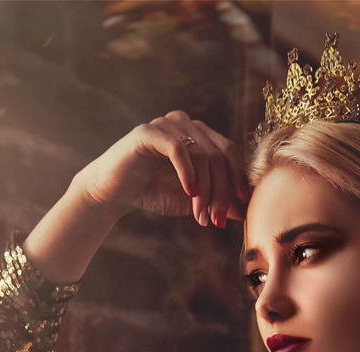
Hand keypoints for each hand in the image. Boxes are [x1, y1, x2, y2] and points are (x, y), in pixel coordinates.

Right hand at [74, 111, 248, 227]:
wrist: (114, 192)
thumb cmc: (152, 193)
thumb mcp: (191, 200)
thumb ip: (216, 201)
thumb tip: (246, 212)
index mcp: (199, 135)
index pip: (229, 152)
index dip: (238, 179)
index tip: (241, 207)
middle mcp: (186, 124)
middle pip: (219, 155)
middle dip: (221, 191)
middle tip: (218, 220)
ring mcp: (167, 124)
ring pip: (202, 154)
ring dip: (205, 189)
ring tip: (201, 215)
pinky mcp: (148, 132)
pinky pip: (177, 148)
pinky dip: (187, 173)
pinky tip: (189, 193)